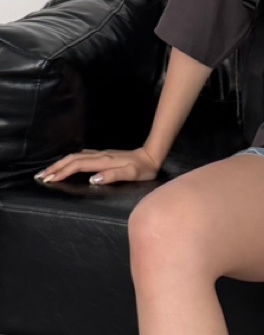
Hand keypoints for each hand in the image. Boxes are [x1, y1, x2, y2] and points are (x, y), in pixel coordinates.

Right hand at [35, 146, 160, 186]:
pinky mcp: (103, 155)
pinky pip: (81, 156)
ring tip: (48, 171)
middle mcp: (99, 156)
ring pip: (75, 156)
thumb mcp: (131, 174)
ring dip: (60, 163)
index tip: (49, 179)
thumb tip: (93, 179)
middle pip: (72, 159)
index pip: (77, 166)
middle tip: (40, 176)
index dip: (62, 172)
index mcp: (103, 162)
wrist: (151, 156)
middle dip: (55, 167)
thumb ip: (113, 175)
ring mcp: (101, 154)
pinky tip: (67, 163)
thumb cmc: (143, 169)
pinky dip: (70, 160)